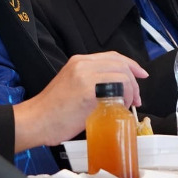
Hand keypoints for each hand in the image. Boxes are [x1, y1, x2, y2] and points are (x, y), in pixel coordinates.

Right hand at [13, 52, 146, 150]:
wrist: (36, 120)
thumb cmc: (53, 110)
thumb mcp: (72, 85)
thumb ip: (91, 82)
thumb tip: (115, 90)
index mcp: (78, 61)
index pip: (112, 56)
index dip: (131, 65)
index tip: (141, 75)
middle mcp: (82, 64)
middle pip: (121, 63)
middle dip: (134, 81)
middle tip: (136, 98)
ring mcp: (85, 76)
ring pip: (122, 74)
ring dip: (132, 90)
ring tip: (127, 105)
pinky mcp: (88, 90)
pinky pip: (117, 87)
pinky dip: (125, 96)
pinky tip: (120, 107)